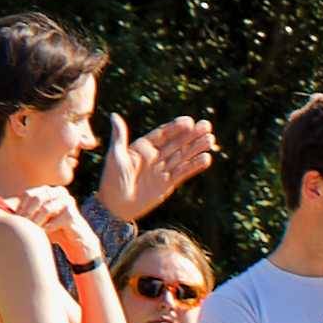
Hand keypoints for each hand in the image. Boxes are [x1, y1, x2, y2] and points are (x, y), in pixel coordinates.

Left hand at [104, 116, 218, 221]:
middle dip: (192, 135)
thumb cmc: (111, 180)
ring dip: (197, 148)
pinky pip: (184, 173)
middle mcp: (155, 157)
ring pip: (183, 157)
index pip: (163, 134)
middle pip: (177, 143)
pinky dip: (195, 166)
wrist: (115, 207)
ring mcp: (162, 170)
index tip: (189, 121)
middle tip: (207, 125)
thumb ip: (119, 137)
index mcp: (142, 148)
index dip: (175, 128)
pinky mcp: (168, 184)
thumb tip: (114, 115)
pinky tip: (206, 158)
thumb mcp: (115, 157)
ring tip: (211, 139)